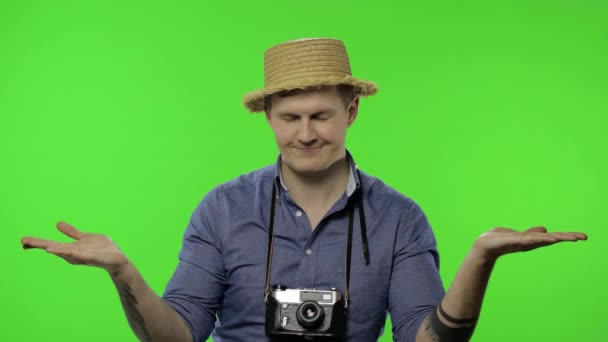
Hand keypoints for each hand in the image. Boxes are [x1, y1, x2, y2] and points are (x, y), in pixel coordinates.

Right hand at [21, 221, 127, 273]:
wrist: (117, 258)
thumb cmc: (101, 248)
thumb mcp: (84, 237)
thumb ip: (71, 232)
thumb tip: (57, 223)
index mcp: (70, 248)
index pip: (50, 244)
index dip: (37, 242)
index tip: (23, 241)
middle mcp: (72, 253)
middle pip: (53, 248)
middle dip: (39, 244)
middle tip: (23, 241)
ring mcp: (81, 256)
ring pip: (64, 251)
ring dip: (53, 248)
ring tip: (43, 246)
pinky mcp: (90, 256)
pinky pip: (78, 254)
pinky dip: (68, 253)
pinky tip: (60, 250)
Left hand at [473, 226, 587, 261]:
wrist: (484, 245)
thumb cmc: (501, 240)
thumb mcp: (519, 235)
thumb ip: (532, 233)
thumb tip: (545, 229)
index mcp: (533, 240)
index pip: (553, 237)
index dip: (566, 236)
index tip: (582, 236)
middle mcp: (530, 243)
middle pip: (552, 239)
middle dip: (567, 237)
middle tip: (583, 236)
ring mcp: (523, 242)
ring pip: (543, 239)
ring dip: (556, 237)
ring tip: (570, 236)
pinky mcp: (514, 240)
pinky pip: (528, 239)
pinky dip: (538, 238)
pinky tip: (547, 236)